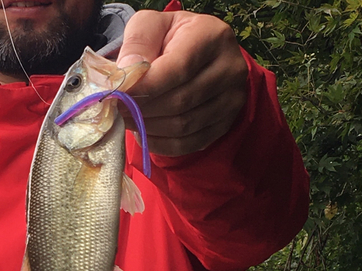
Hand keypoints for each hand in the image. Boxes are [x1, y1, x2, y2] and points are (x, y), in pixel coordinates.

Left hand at [116, 10, 247, 156]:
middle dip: (143, 110)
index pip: (178, 69)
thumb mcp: (151, 25)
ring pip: (184, 126)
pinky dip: (162, 144)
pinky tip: (146, 133)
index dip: (145, 87)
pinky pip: (189, 144)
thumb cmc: (172, 38)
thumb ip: (138, 43)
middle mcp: (230, 70)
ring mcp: (232, 101)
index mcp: (212, 37)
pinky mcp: (225, 124)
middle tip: (119, 110)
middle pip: (181, 101)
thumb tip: (128, 76)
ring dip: (150, 128)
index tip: (119, 94)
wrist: (200, 56)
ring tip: (130, 120)